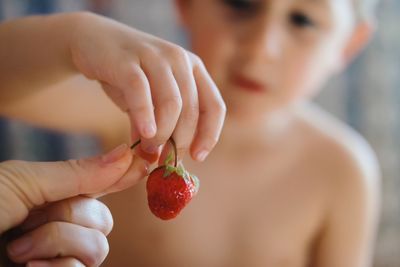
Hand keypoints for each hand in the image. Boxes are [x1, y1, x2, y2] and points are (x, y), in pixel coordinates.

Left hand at [0, 144, 147, 265]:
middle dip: (70, 214)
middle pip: (102, 219)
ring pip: (97, 246)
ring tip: (18, 249)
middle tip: (30, 218)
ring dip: (56, 242)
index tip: (144, 163)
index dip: (121, 176)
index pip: (98, 185)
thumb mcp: (24, 182)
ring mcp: (59, 255)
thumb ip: (77, 173)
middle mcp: (59, 227)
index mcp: (51, 197)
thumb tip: (126, 154)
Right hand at [69, 12, 225, 161]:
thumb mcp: (149, 101)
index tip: (198, 158)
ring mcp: (155, 56)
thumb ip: (157, 125)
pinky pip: (141, 91)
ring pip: (172, 104)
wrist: (91, 40)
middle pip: (192, 111)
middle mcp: (179, 59)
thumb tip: (158, 159)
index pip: (214, 106)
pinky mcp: (127, 60)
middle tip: (165, 162)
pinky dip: (144, 116)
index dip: (210, 135)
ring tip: (150, 150)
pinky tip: (144, 134)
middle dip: (181, 142)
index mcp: (193, 68)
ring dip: (163, 135)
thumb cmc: (127, 75)